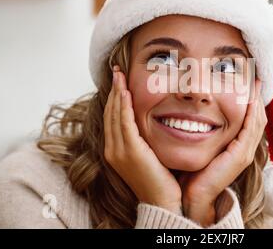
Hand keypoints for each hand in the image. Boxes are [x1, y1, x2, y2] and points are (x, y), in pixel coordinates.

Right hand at [103, 65, 181, 213]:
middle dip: (114, 90)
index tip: (119, 80)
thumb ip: (143, 139)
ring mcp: (118, 151)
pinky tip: (126, 91)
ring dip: (117, 93)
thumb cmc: (159, 179)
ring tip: (120, 74)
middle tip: (117, 70)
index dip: (114, 97)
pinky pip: (125, 123)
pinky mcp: (130, 151)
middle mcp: (112, 149)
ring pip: (115, 115)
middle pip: (110, 113)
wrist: (162, 202)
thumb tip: (150, 122)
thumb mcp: (148, 155)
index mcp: (115, 150)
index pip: (112, 117)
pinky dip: (124, 106)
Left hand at [178, 80, 266, 225]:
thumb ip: (206, 130)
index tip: (248, 81)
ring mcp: (245, 152)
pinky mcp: (240, 155)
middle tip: (255, 76)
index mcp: (239, 146)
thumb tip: (195, 107)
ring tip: (255, 81)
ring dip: (256, 99)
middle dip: (256, 95)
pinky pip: (250, 127)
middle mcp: (246, 148)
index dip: (251, 99)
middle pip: (258, 116)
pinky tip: (249, 96)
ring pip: (257, 120)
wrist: (194, 195)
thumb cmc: (194, 170)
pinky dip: (251, 111)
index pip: (250, 118)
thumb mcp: (202, 144)